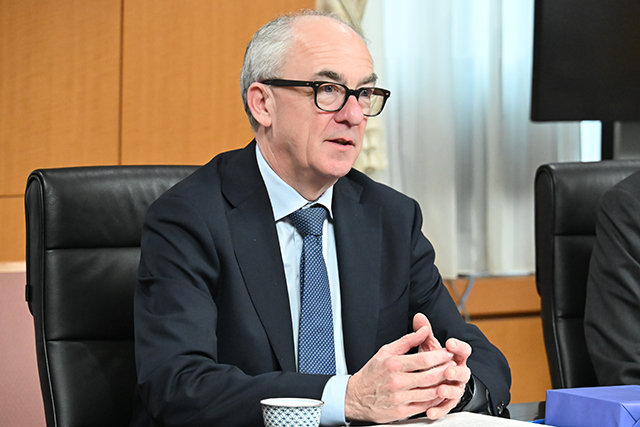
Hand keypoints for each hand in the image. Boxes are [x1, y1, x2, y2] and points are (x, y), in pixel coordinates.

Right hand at [344, 315, 470, 423]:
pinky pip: (424, 406)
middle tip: (454, 365)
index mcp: (393, 364)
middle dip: (446, 370)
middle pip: (430, 376)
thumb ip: (408, 340)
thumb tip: (424, 329)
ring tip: (450, 379)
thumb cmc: (372, 373)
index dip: (440, 356)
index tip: (448, 353)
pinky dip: (435, 400)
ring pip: (430, 392)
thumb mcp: (386, 351)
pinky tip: (440, 392)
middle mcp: (397, 382)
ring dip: (444, 385)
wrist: (356, 397)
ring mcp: (400, 398)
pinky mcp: (401, 412)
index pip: (423, 359)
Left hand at [413, 313, 472, 418]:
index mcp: (456, 357)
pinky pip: (445, 408)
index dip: (458, 347)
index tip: (450, 343)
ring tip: (440, 390)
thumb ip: (425, 333)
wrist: (434, 380)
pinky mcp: (447, 402)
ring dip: (449, 391)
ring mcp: (454, 388)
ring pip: (456, 391)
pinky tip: (431, 411)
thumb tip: (418, 317)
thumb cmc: (432, 361)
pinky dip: (439, 410)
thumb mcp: (429, 347)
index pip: (463, 350)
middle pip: (463, 372)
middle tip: (447, 370)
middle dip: (455, 371)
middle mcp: (458, 373)